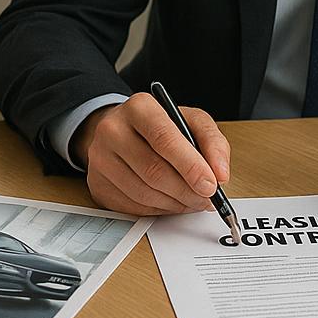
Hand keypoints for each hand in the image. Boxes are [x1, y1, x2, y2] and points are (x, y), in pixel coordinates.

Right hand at [74, 92, 230, 215]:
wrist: (121, 131)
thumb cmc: (160, 127)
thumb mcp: (191, 121)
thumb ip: (212, 142)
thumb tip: (220, 174)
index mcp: (138, 107)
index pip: (163, 138)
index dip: (190, 165)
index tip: (211, 184)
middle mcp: (112, 130)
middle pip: (153, 170)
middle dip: (187, 190)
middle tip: (208, 198)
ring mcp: (100, 159)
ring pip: (143, 193)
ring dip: (175, 203)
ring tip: (193, 200)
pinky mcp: (97, 184)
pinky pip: (133, 207)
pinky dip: (159, 210)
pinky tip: (171, 202)